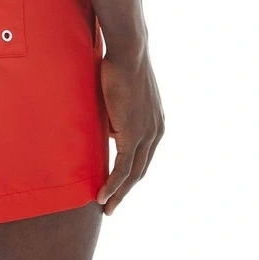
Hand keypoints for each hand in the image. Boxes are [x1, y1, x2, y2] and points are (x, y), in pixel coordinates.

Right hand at [96, 50, 163, 214]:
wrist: (130, 52)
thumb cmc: (120, 66)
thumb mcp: (120, 96)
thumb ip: (116, 116)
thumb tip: (107, 130)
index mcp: (155, 124)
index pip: (143, 157)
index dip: (130, 173)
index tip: (117, 185)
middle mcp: (156, 133)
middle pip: (140, 171)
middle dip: (125, 190)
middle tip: (111, 205)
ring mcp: (147, 135)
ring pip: (132, 174)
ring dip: (118, 193)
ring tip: (106, 207)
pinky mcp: (134, 135)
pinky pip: (123, 167)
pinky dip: (112, 184)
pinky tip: (102, 195)